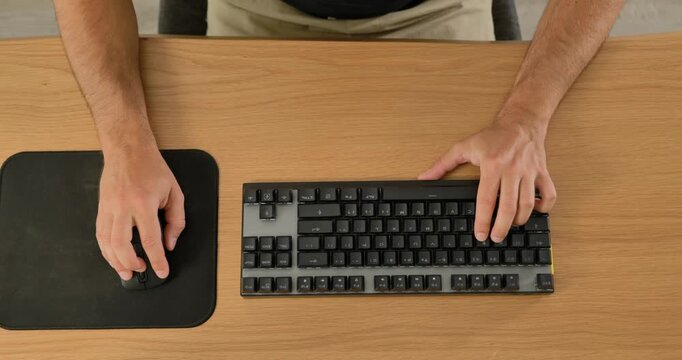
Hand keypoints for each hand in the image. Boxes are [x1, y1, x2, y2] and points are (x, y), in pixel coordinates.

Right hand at [95, 146, 184, 279]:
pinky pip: (100, 233)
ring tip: (125, 271)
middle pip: (122, 245)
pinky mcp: (101, 207)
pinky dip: (106, 249)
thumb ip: (175, 220)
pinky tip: (113, 256)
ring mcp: (108, 207)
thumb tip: (169, 243)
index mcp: (144, 203)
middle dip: (131, 264)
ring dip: (115, 261)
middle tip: (141, 271)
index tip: (162, 271)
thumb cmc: (152, 168)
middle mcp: (123, 206)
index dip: (157, 260)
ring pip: (106, 242)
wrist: (128, 149)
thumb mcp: (174, 192)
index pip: (150, 240)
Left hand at [419, 121, 555, 242]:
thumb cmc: (493, 136)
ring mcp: (529, 172)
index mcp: (492, 165)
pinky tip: (534, 212)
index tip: (480, 234)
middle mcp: (512, 170)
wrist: (521, 121)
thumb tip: (424, 178)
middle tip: (496, 238)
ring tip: (510, 227)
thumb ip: (442, 165)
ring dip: (519, 220)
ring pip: (528, 204)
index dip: (483, 220)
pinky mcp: (542, 172)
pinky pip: (549, 194)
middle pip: (508, 207)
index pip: (486, 200)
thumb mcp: (463, 147)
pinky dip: (544, 207)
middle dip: (501, 227)